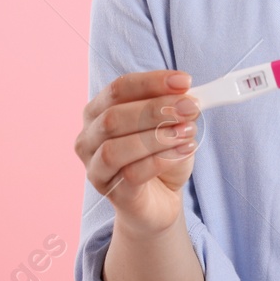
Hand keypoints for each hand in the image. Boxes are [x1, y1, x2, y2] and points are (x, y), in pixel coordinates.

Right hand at [75, 69, 200, 237]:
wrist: (161, 198)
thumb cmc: (160, 155)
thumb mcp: (169, 124)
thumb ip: (173, 107)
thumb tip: (187, 94)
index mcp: (98, 111)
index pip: (118, 88)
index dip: (151, 82)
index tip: (185, 81)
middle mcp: (89, 138)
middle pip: (113, 117)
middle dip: (155, 109)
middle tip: (190, 108)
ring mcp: (95, 168)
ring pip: (115, 148)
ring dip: (156, 137)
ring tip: (188, 132)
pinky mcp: (111, 193)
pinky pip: (131, 175)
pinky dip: (161, 160)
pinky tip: (184, 151)